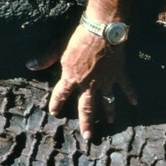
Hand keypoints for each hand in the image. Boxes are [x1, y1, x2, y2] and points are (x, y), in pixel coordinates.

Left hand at [38, 25, 137, 139]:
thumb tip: (30, 65)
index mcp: (72, 78)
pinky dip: (131, 94)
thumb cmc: (79, 37)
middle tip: (88, 136)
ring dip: (109, 112)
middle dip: (86, 122)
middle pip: (86, 107)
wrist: (103, 29)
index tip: (55, 113)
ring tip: (110, 122)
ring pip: (107, 101)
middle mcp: (88, 84)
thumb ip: (45, 58)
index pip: (61, 95)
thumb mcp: (59, 48)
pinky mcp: (118, 73)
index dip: (56, 104)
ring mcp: (105, 80)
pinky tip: (135, 102)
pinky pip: (125, 86)